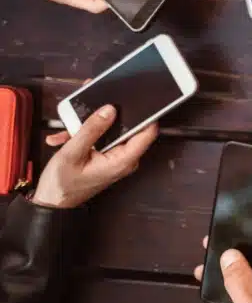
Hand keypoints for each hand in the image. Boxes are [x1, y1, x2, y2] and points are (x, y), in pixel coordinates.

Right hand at [32, 105, 157, 208]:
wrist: (52, 202)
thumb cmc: (62, 185)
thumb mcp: (73, 153)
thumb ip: (91, 129)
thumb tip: (109, 110)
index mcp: (122, 160)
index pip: (147, 132)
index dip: (145, 115)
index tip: (136, 100)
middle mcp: (125, 159)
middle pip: (127, 128)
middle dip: (108, 117)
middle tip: (89, 109)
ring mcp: (117, 158)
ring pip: (111, 132)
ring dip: (91, 127)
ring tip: (71, 130)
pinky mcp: (108, 156)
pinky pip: (103, 139)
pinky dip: (86, 135)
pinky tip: (68, 137)